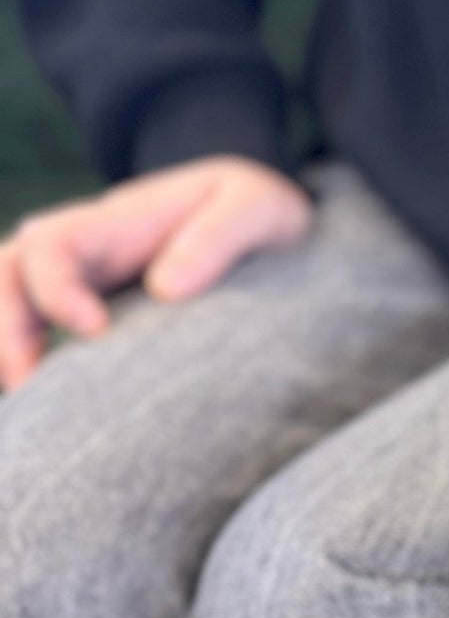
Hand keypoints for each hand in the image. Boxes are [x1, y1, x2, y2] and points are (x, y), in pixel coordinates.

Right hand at [0, 156, 312, 388]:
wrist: (252, 217)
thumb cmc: (252, 209)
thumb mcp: (254, 206)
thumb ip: (217, 238)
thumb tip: (167, 290)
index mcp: (112, 222)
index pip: (52, 245)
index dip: (57, 286)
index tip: (94, 330)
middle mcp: (81, 251)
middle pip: (8, 276)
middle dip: (6, 327)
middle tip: (28, 383)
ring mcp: (79, 283)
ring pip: (11, 305)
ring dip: (8, 351)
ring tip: (30, 406)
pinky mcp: (90, 315)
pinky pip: (38, 335)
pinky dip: (30, 365)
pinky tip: (48, 411)